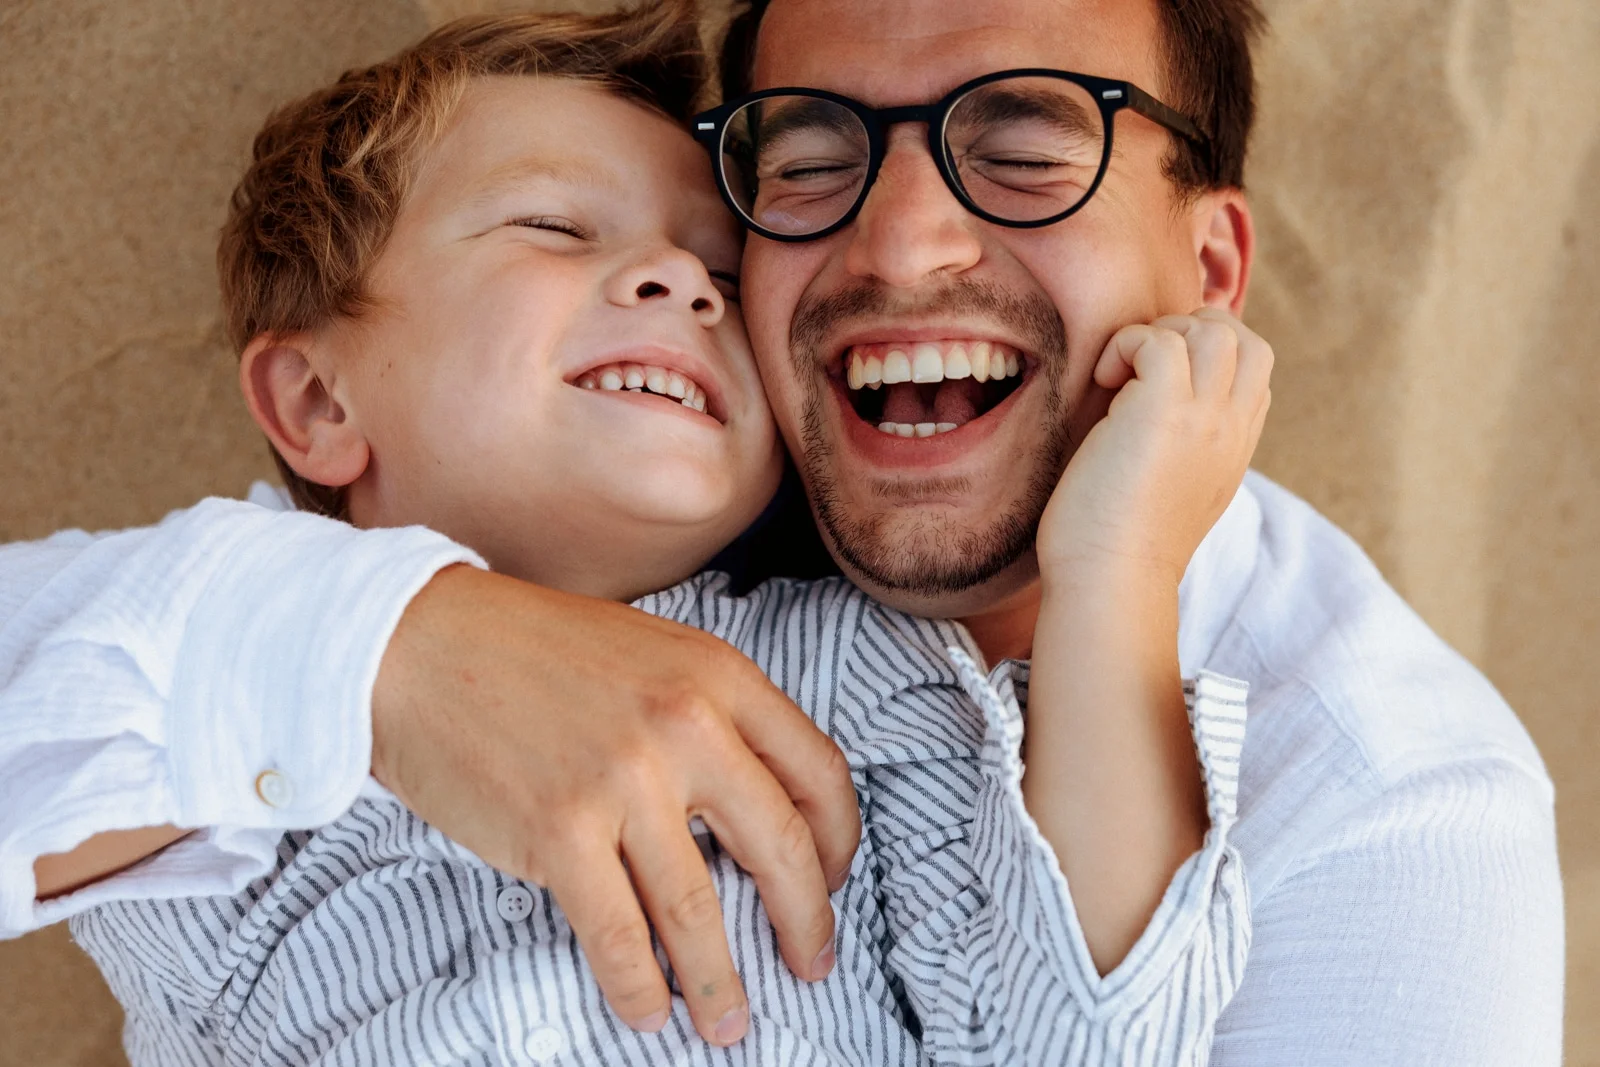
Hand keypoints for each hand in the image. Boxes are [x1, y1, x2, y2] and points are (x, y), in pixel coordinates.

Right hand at [371, 566, 859, 1045]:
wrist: (419, 645)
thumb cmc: (535, 652)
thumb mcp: (653, 655)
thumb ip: (714, 718)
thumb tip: (760, 815)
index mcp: (719, 675)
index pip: (819, 774)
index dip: (840, 843)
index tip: (831, 882)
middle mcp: (685, 725)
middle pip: (782, 849)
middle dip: (806, 923)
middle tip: (811, 964)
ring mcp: (624, 782)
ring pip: (700, 911)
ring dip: (722, 984)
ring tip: (731, 1022)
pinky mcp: (560, 833)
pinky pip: (620, 936)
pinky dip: (640, 988)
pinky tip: (648, 1012)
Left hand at [1037, 308, 1272, 584]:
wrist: (1111, 581)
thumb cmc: (1120, 544)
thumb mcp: (1175, 490)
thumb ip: (1186, 449)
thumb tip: (1147, 416)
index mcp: (1237, 448)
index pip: (1255, 370)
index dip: (1210, 354)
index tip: (1159, 376)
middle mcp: (1231, 429)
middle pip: (1247, 340)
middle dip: (1193, 330)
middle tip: (1142, 367)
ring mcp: (1206, 418)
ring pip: (1214, 330)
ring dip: (1161, 333)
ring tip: (1124, 373)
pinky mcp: (1164, 411)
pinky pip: (1159, 341)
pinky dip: (1126, 345)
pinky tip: (1104, 381)